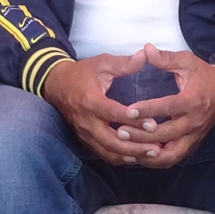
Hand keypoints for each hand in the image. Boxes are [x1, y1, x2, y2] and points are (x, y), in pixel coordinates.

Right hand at [40, 50, 161, 164]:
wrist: (56, 85)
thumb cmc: (82, 73)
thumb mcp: (101, 63)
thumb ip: (123, 63)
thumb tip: (144, 55)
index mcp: (90, 100)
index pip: (112, 113)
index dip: (133, 120)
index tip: (153, 124)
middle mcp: (86, 120)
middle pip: (111, 140)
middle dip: (135, 146)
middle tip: (158, 146)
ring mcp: (84, 133)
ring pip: (108, 151)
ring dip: (130, 155)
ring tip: (152, 154)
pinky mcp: (85, 140)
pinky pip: (104, 154)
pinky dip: (121, 158)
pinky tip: (138, 157)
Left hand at [118, 44, 214, 169]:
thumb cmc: (204, 75)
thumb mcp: (187, 61)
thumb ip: (166, 58)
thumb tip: (146, 49)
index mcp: (193, 100)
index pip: (168, 108)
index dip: (148, 110)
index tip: (128, 110)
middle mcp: (194, 121)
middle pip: (166, 134)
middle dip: (141, 135)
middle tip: (119, 131)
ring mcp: (194, 136)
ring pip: (170, 154)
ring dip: (148, 153)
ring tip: (127, 147)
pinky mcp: (193, 144)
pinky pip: (174, 158)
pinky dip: (157, 160)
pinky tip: (140, 155)